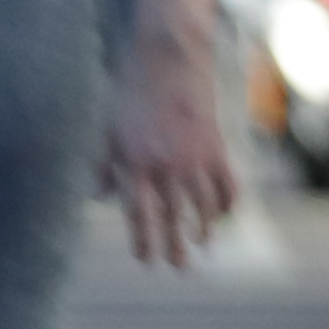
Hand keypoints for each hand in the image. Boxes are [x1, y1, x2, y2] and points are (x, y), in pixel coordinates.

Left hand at [97, 20, 244, 265]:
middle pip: (173, 216)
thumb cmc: (130, 91)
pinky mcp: (217, 147)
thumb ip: (103, 164)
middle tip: (178, 268)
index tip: (146, 260)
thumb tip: (101, 197)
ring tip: (202, 246)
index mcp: (135, 161)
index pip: (140, 212)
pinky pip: (227, 185)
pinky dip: (227, 203)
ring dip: (203, 229)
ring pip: (202, 206)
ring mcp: (195, 158)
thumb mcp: (106, 127)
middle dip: (174, 245)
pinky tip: (223, 216)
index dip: (143, 239)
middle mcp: (166, 165)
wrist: (168, 60)